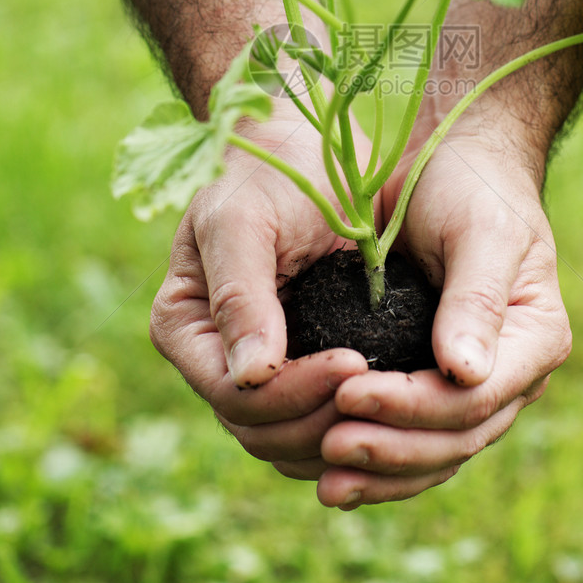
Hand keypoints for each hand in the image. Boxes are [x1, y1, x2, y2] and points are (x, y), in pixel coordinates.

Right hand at [149, 102, 370, 478]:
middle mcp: (216, 357)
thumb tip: (251, 375)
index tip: (354, 361)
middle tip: (385, 385)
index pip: (235, 396)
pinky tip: (396, 399)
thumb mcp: (244, 222)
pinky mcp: (303, 363)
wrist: (310, 142)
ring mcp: (260, 366)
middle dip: (323, 419)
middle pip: (263, 430)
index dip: (293, 394)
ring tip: (396, 395)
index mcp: (186, 327)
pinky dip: (357, 421)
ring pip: (294, 439)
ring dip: (344, 430)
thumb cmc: (270, 170)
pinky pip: (324, 418)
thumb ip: (240, 296)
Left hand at [316, 120, 571, 507]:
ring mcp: (479, 386)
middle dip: (392, 448)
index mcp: (535, 339)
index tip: (350, 393)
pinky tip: (333, 475)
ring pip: (437, 454)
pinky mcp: (440, 386)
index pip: (476, 398)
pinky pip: (416, 441)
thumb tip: (466, 373)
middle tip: (328, 444)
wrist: (457, 166)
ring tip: (327, 481)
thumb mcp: (481, 230)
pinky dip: (379, 462)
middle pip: (457, 437)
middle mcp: (514, 373)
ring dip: (382, 471)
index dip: (413, 407)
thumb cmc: (473, 187)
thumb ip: (477, 299)